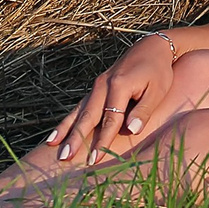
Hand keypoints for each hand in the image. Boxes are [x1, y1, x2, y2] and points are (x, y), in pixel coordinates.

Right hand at [48, 34, 175, 162]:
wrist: (151, 47)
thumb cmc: (158, 71)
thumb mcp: (157, 91)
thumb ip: (143, 111)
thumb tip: (131, 130)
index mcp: (119, 85)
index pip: (110, 119)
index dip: (102, 141)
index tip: (94, 160)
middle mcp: (103, 84)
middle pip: (87, 116)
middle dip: (75, 138)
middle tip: (64, 157)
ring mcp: (97, 85)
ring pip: (79, 110)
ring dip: (65, 129)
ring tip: (51, 145)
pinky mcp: (96, 87)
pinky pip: (79, 106)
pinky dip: (67, 120)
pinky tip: (57, 132)